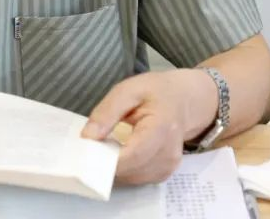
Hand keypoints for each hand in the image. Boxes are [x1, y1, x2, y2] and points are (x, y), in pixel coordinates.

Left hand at [81, 69, 217, 184]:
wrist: (185, 100)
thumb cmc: (156, 92)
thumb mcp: (128, 90)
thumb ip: (107, 112)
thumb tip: (87, 138)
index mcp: (162, 128)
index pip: (131, 156)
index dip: (105, 160)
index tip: (83, 153)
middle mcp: (169, 154)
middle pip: (130, 171)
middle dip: (104, 164)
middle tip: (87, 148)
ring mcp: (168, 167)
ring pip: (131, 178)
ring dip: (113, 168)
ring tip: (102, 148)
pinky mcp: (164, 173)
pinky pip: (137, 179)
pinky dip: (124, 170)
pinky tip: (117, 154)